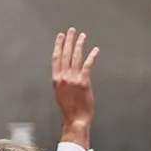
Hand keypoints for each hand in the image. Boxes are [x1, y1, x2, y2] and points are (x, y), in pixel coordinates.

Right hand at [52, 28, 98, 145]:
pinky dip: (92, 57)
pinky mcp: (84, 82)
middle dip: (69, 41)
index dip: (59, 45)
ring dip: (79, 45)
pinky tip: (95, 50)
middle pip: (65, 54)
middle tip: (72, 30)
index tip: (60, 36)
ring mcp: (73, 79)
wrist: (75, 119)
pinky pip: (88, 66)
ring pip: (76, 57)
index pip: (56, 58)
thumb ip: (61, 81)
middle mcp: (63, 77)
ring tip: (82, 36)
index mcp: (56, 79)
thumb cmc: (69, 108)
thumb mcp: (59, 93)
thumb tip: (64, 72)